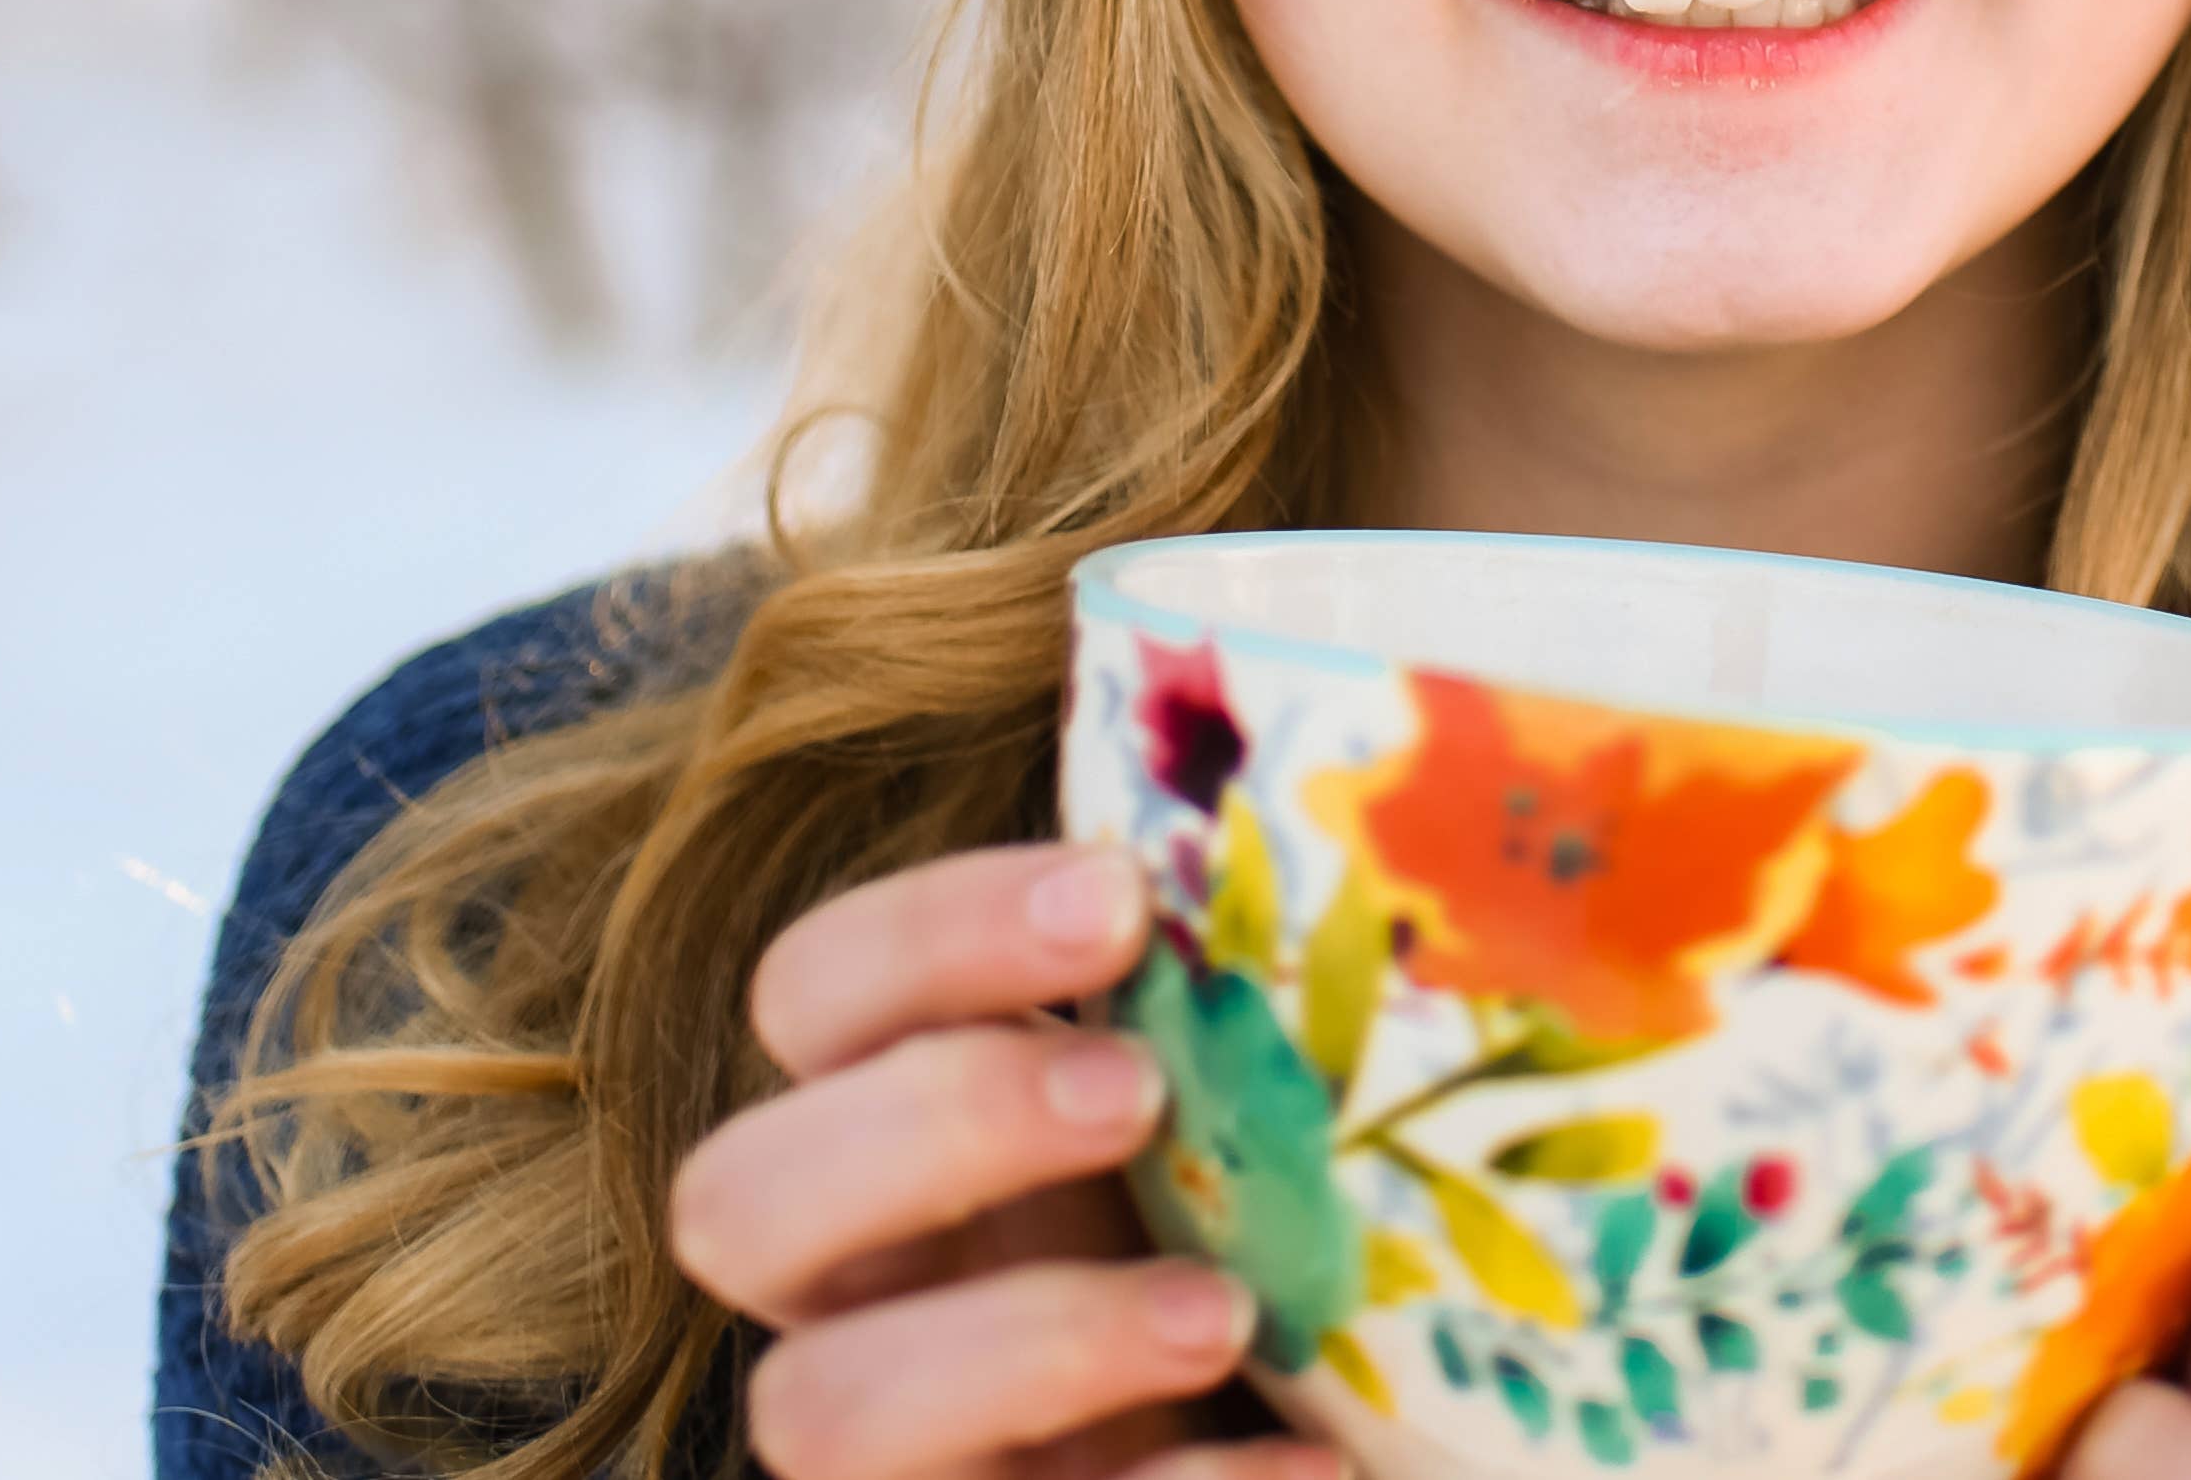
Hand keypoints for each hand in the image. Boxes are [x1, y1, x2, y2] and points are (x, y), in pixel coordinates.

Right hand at [667, 837, 1337, 1479]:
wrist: (1340, 1437)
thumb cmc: (1315, 1240)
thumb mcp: (1276, 1100)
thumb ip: (1275, 980)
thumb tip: (1454, 780)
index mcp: (914, 1128)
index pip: (813, 996)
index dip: (926, 938)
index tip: (1118, 896)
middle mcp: (867, 1292)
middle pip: (736, 1199)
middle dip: (931, 1122)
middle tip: (1134, 1088)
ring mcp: (909, 1454)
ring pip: (815, 1410)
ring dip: (1020, 1343)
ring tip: (1231, 1310)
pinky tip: (1308, 1464)